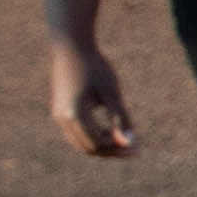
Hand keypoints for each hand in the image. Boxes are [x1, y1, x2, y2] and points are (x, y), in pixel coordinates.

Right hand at [49, 37, 136, 159]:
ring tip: (123, 139)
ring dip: (102, 145)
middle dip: (111, 151)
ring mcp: (58, 115)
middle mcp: (62, 118)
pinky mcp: (60, 110)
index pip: (98, 144)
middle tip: (134, 149)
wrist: (71, 45)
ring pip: (80, 142)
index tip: (138, 147)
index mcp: (74, 114)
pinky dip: (93, 136)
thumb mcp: (112, 92)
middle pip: (87, 148)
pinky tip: (110, 129)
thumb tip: (129, 142)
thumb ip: (121, 118)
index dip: (118, 149)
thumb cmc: (95, 66)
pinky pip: (76, 132)